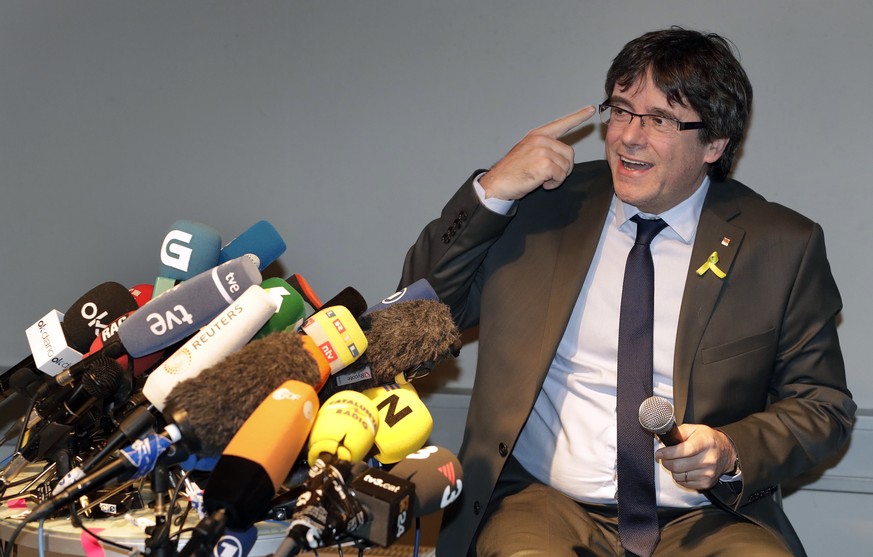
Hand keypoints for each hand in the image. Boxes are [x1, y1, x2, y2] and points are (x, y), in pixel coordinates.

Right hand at [480, 106, 595, 200]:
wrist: (498, 183)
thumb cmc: (511, 171)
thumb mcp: (526, 152)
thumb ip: (544, 148)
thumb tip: (561, 156)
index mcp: (537, 135)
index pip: (562, 124)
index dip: (578, 117)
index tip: (590, 110)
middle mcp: (541, 140)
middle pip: (569, 152)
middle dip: (564, 167)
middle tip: (550, 175)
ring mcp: (543, 151)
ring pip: (566, 166)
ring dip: (557, 177)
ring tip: (542, 179)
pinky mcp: (545, 164)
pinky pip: (561, 176)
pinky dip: (554, 183)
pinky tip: (541, 184)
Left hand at [655, 424, 737, 489]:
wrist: (725, 453)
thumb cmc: (707, 439)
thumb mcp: (694, 429)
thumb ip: (679, 432)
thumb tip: (665, 438)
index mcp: (705, 442)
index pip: (683, 451)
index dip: (668, 453)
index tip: (659, 453)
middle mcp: (708, 459)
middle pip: (678, 466)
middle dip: (666, 461)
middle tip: (664, 457)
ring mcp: (708, 473)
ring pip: (679, 476)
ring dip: (672, 470)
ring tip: (675, 462)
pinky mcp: (706, 483)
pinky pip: (684, 483)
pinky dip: (679, 477)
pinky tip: (683, 469)